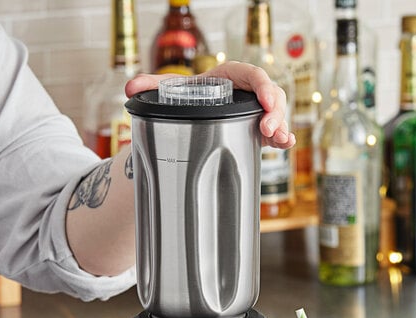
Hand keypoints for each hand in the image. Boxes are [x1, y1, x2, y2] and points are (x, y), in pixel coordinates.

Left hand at [125, 61, 295, 149]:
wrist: (191, 112)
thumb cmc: (187, 97)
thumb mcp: (171, 91)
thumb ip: (152, 88)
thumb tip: (130, 89)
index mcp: (229, 76)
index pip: (252, 74)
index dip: (262, 86)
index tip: (264, 102)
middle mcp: (245, 92)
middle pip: (270, 94)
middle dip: (274, 111)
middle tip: (268, 129)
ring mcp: (254, 110)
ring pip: (276, 111)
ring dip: (280, 125)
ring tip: (279, 140)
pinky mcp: (257, 126)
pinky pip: (275, 128)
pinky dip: (283, 136)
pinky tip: (285, 145)